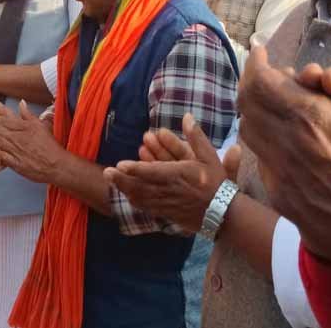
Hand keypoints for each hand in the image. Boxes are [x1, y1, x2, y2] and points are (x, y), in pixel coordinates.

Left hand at [0, 99, 62, 183]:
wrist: (57, 164)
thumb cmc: (49, 145)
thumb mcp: (40, 125)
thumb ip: (28, 115)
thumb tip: (21, 102)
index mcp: (24, 127)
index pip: (3, 120)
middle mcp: (19, 136)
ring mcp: (17, 149)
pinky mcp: (16, 163)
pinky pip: (1, 157)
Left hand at [103, 114, 235, 232]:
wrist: (224, 214)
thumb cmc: (217, 183)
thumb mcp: (210, 157)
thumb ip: (196, 137)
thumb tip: (187, 116)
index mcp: (179, 175)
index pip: (153, 172)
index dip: (135, 169)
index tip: (120, 165)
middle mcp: (169, 190)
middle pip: (140, 186)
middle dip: (122, 180)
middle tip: (106, 172)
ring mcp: (167, 204)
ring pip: (141, 197)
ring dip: (124, 189)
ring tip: (111, 181)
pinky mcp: (167, 213)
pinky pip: (147, 207)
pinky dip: (135, 200)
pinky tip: (127, 195)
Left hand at [237, 21, 330, 265]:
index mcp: (309, 116)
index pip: (262, 79)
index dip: (256, 61)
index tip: (260, 50)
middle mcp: (284, 139)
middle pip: (247, 100)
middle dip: (253, 81)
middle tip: (265, 74)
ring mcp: (276, 166)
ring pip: (247, 127)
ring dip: (254, 109)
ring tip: (268, 100)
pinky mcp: (275, 188)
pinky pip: (258, 155)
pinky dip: (261, 137)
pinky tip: (277, 134)